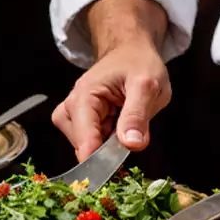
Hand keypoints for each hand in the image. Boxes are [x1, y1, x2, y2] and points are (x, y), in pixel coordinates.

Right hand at [52, 40, 170, 160]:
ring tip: (124, 126)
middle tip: (130, 135)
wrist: (132, 51)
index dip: (101, 159)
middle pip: (81, 146)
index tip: (119, 169)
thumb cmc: (139, 63)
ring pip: (84, 147)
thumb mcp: (147, 86)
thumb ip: (138, 115)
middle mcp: (72, 106)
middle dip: (106, 150)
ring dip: (106, 146)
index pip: (84, 140)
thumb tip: (132, 145)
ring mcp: (75, 114)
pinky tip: (118, 128)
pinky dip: (106, 142)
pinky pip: (90, 142)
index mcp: (84, 96)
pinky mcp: (82, 121)